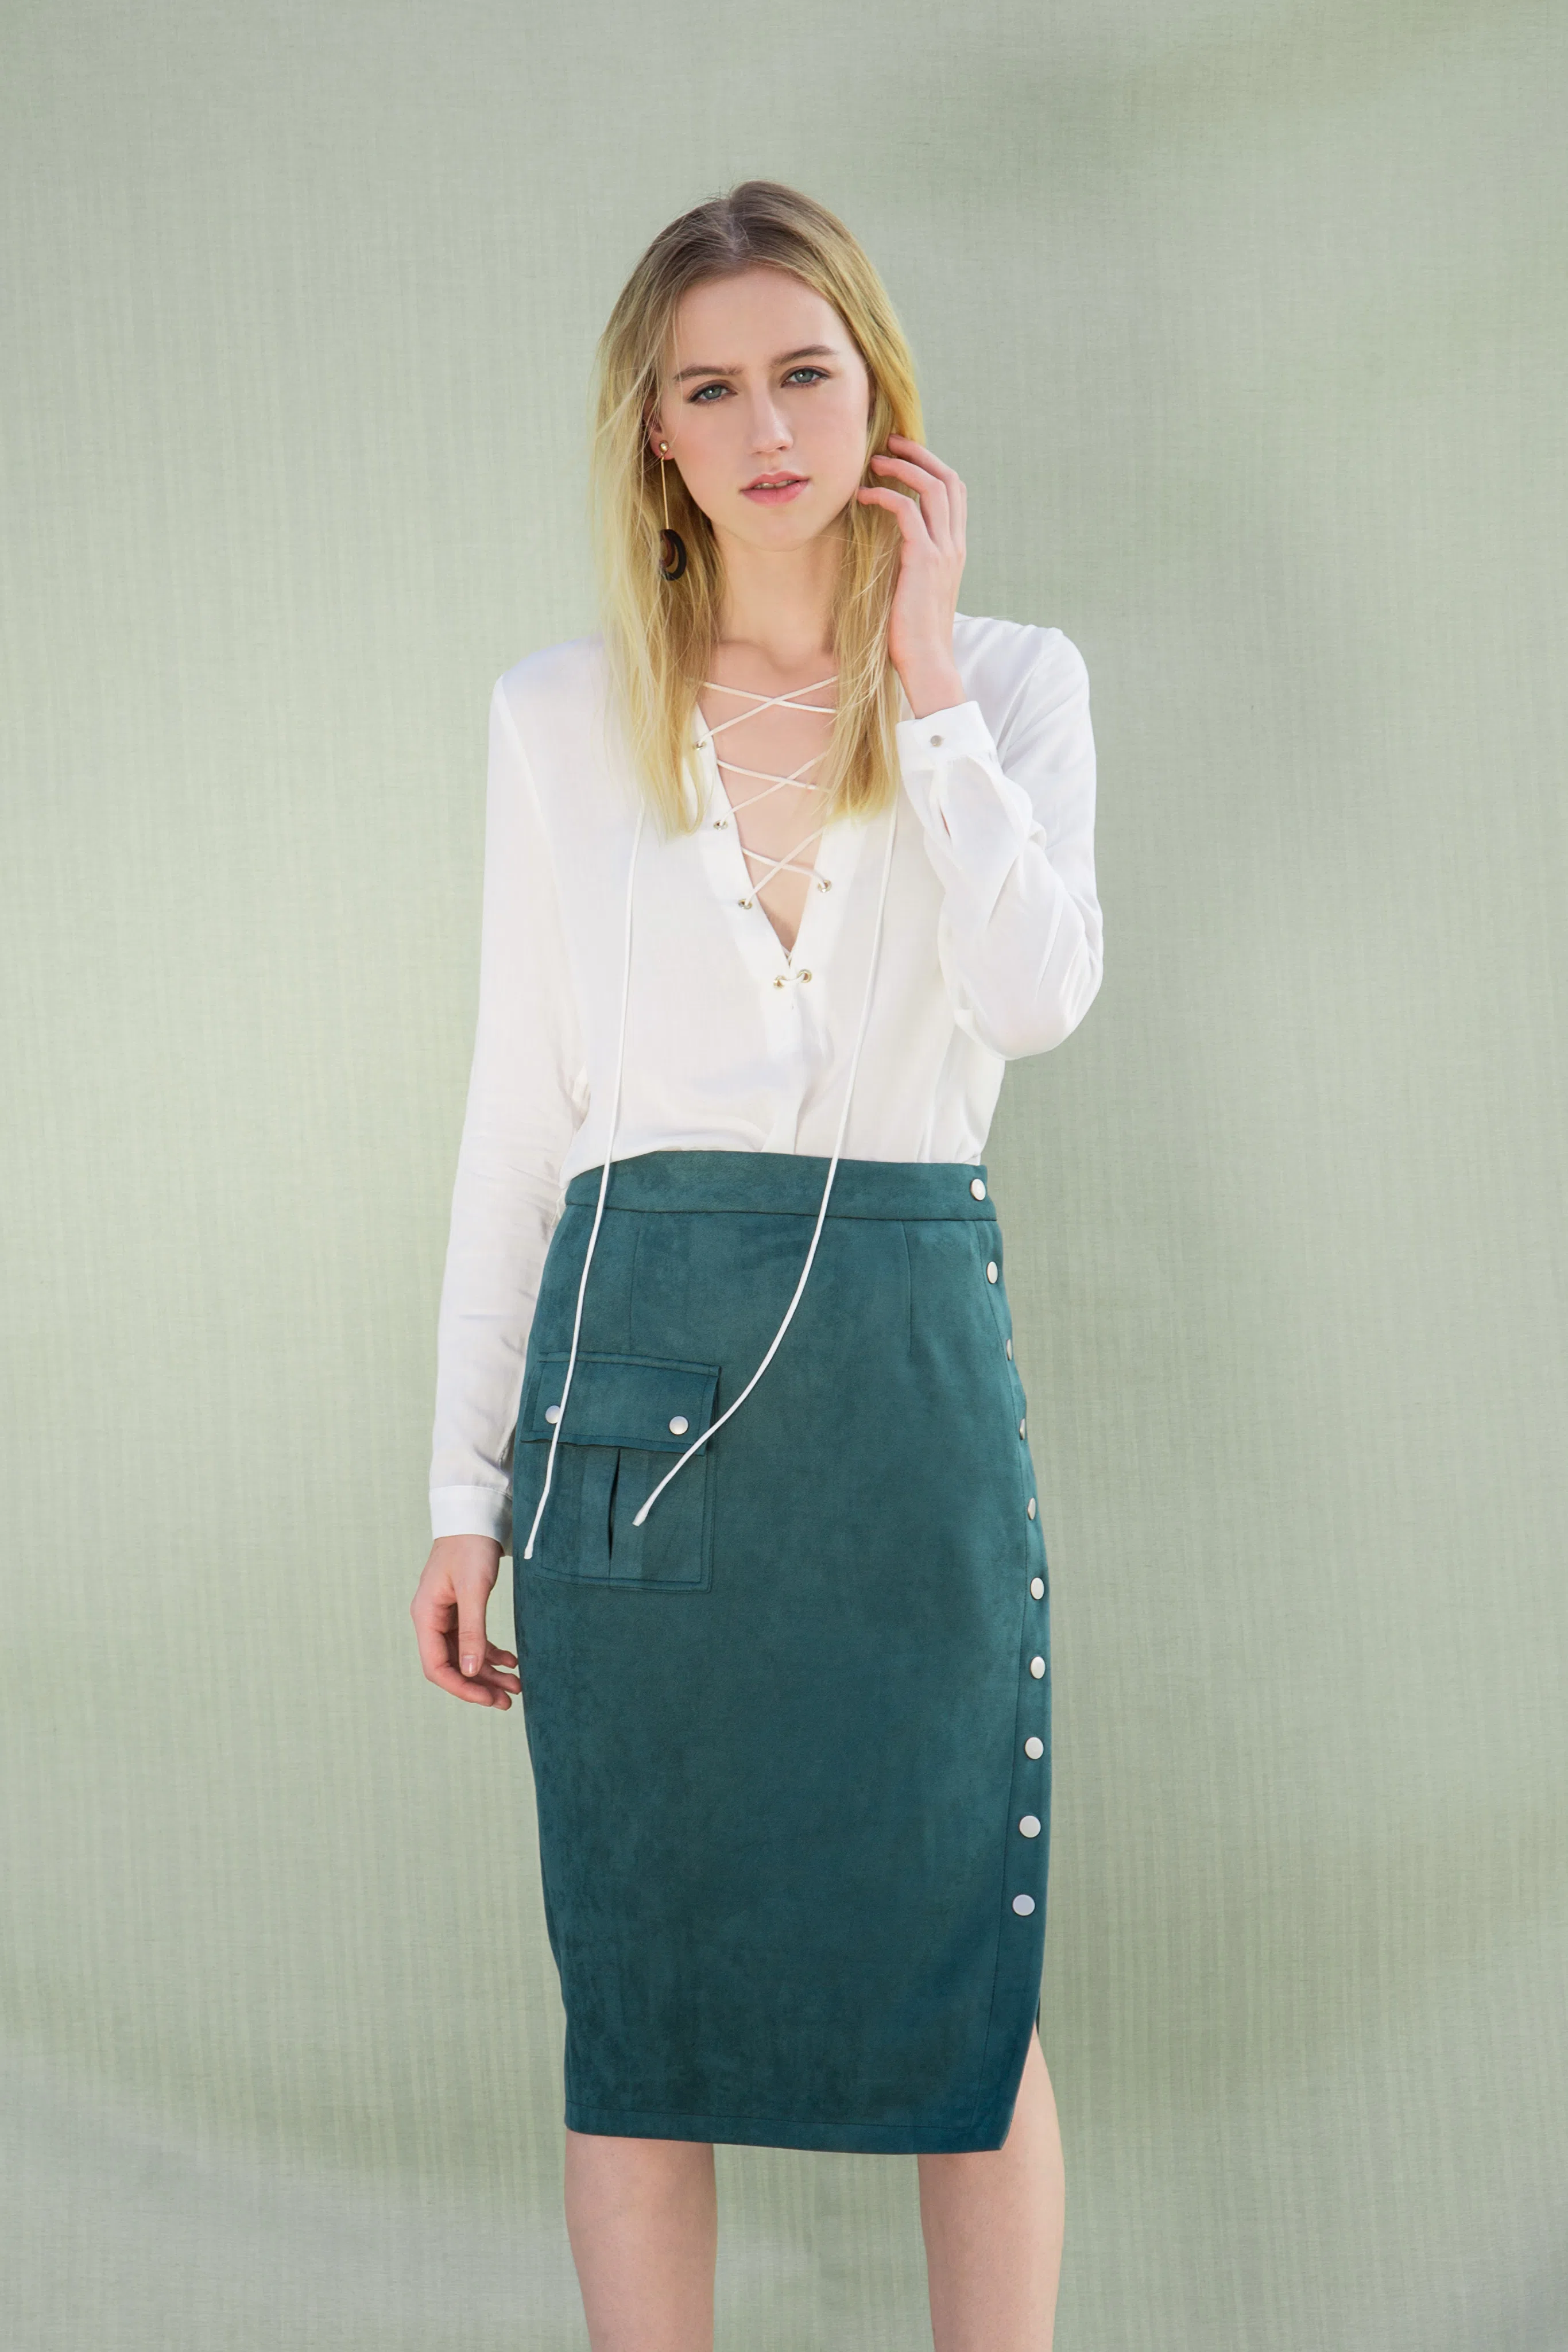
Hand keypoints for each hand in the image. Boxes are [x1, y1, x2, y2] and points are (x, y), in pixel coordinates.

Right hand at [410, 1533, 518, 1707]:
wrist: (475, 1516)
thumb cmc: (470, 1546)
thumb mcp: (474, 1589)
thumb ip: (472, 1630)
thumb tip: (470, 1670)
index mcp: (426, 1616)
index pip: (436, 1667)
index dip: (461, 1687)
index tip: (488, 1698)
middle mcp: (432, 1619)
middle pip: (452, 1665)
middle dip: (480, 1685)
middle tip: (508, 1701)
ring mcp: (446, 1615)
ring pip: (465, 1655)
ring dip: (489, 1672)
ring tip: (516, 1686)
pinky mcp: (461, 1609)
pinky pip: (474, 1640)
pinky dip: (492, 1653)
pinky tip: (511, 1661)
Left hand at [855, 431, 967, 718]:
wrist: (928, 663)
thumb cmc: (914, 634)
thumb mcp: (916, 590)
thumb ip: (911, 563)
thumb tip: (889, 546)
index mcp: (955, 549)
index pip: (954, 493)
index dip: (931, 466)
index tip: (904, 456)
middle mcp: (954, 545)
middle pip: (948, 479)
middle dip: (920, 454)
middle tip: (890, 442)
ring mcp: (944, 551)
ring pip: (933, 488)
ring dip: (903, 467)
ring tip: (875, 461)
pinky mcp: (924, 561)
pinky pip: (908, 512)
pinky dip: (886, 496)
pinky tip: (864, 497)